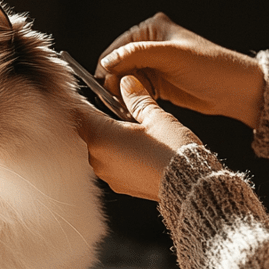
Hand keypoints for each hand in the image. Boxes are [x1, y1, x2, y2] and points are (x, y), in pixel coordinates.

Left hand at [76, 76, 202, 200]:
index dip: (84, 102)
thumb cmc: (173, 152)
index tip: (94, 96)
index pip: (79, 114)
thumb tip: (127, 83)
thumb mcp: (156, 117)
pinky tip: (140, 150)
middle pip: (90, 132)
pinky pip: (112, 164)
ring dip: (112, 139)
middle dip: (103, 120)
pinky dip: (120, 155)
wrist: (189, 185)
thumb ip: (137, 98)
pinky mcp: (118, 186)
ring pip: (101, 149)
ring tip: (136, 132)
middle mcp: (97, 159)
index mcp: (101, 137)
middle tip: (123, 112)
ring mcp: (107, 175)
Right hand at [96, 13, 264, 128]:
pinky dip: (133, 98)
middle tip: (120, 97)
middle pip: (117, 66)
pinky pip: (135, 90)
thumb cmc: (210, 67)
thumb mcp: (171, 56)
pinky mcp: (157, 83)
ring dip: (124, 92)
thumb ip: (135, 54)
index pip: (116, 49)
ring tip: (132, 102)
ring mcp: (153, 65)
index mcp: (151, 30)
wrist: (234, 90)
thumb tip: (107, 61)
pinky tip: (138, 104)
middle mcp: (149, 46)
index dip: (109, 68)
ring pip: (124, 80)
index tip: (108, 86)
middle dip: (117, 82)